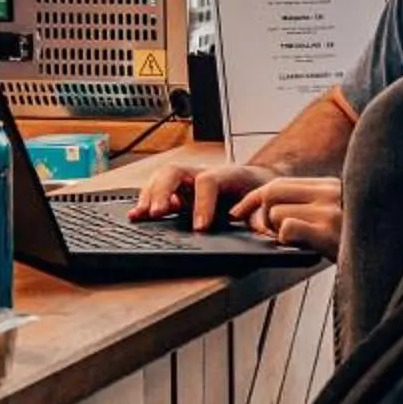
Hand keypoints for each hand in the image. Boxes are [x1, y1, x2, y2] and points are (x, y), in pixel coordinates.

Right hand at [131, 160, 268, 232]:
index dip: (202, 204)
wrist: (255, 179)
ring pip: (162, 179)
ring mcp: (187, 180)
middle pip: (175, 172)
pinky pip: (157, 190)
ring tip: (140, 214)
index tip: (200, 227)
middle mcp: (202, 173)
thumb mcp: (264, 203)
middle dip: (163, 191)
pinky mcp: (178, 191)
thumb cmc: (258, 190)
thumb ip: (261, 216)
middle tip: (158, 213)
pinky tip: (136, 215)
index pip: (208, 182)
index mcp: (226, 174)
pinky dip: (146, 202)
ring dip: (149, 196)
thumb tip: (266, 231)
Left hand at [233, 175, 343, 257]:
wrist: (389, 263)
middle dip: (262, 216)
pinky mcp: (328, 232)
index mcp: (330, 185)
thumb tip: (268, 212)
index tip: (237, 212)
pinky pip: (287, 228)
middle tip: (273, 234)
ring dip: (279, 233)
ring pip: (275, 213)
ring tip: (300, 243)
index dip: (253, 199)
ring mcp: (329, 211)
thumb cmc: (352, 244)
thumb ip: (309, 207)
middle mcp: (329, 192)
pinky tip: (304, 247)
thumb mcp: (336, 217)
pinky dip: (288, 240)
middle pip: (271, 192)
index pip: (279, 183)